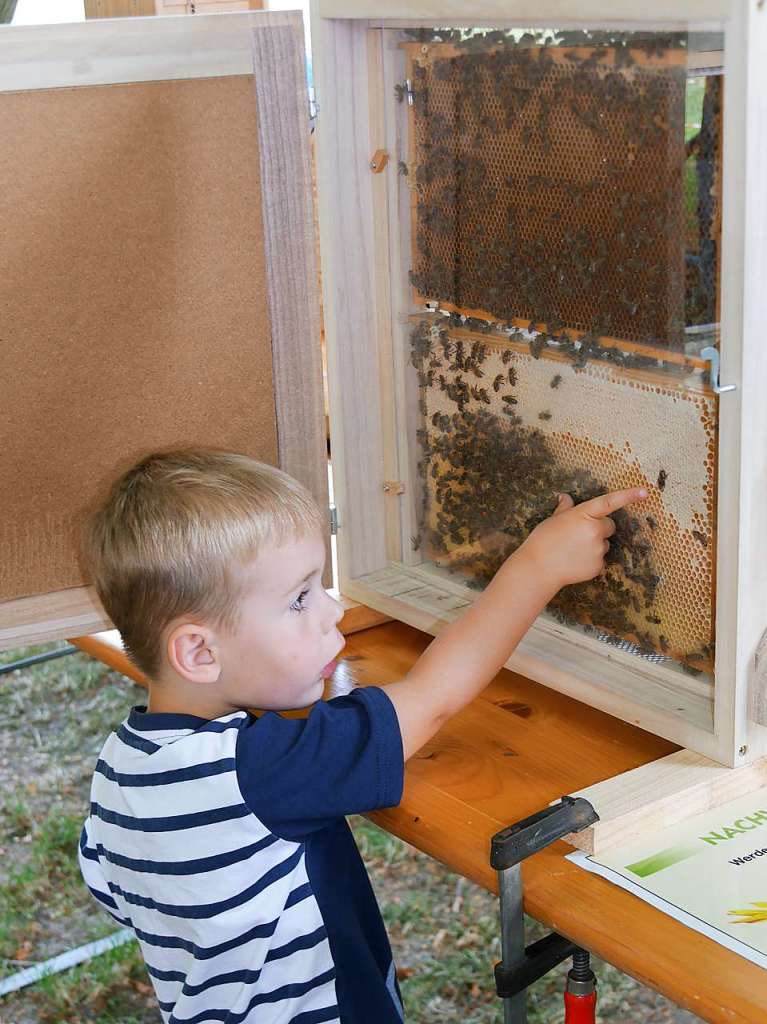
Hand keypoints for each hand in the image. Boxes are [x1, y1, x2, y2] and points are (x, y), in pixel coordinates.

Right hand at [516, 487, 647, 592]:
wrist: (538, 568)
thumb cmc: (542, 540)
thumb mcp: (552, 520)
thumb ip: (565, 508)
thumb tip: (565, 497)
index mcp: (583, 515)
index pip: (609, 502)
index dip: (628, 496)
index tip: (644, 492)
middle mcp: (594, 531)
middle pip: (609, 526)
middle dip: (600, 528)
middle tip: (580, 535)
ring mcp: (598, 549)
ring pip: (604, 544)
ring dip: (594, 545)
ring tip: (573, 551)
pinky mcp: (598, 566)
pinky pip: (600, 560)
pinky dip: (591, 561)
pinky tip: (575, 562)